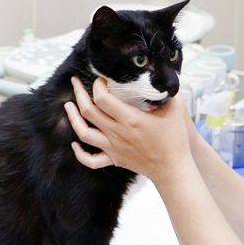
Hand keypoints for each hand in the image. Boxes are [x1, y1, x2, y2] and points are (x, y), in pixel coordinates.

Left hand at [64, 76, 193, 185]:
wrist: (173, 169)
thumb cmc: (174, 139)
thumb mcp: (174, 109)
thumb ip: (165, 91)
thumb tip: (159, 76)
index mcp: (130, 119)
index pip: (102, 98)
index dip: (97, 86)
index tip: (101, 79)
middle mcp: (117, 133)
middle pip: (88, 111)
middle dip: (79, 93)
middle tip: (76, 83)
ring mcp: (113, 147)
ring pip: (84, 133)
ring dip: (73, 118)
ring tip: (68, 105)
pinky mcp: (114, 159)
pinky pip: (91, 160)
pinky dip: (79, 152)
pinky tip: (75, 143)